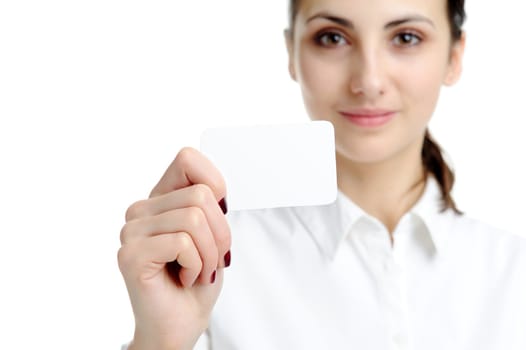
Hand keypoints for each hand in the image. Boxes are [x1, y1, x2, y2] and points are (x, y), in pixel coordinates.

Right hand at [118, 147, 230, 349]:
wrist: (181, 324)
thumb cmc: (197, 281)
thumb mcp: (213, 234)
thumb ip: (209, 204)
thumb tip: (216, 188)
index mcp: (160, 200)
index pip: (187, 158)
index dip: (215, 184)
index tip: (219, 215)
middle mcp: (140, 211)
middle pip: (201, 195)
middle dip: (220, 233)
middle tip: (211, 260)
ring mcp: (132, 232)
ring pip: (194, 218)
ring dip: (210, 253)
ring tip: (199, 271)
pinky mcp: (131, 254)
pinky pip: (183, 243)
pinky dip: (197, 265)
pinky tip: (185, 278)